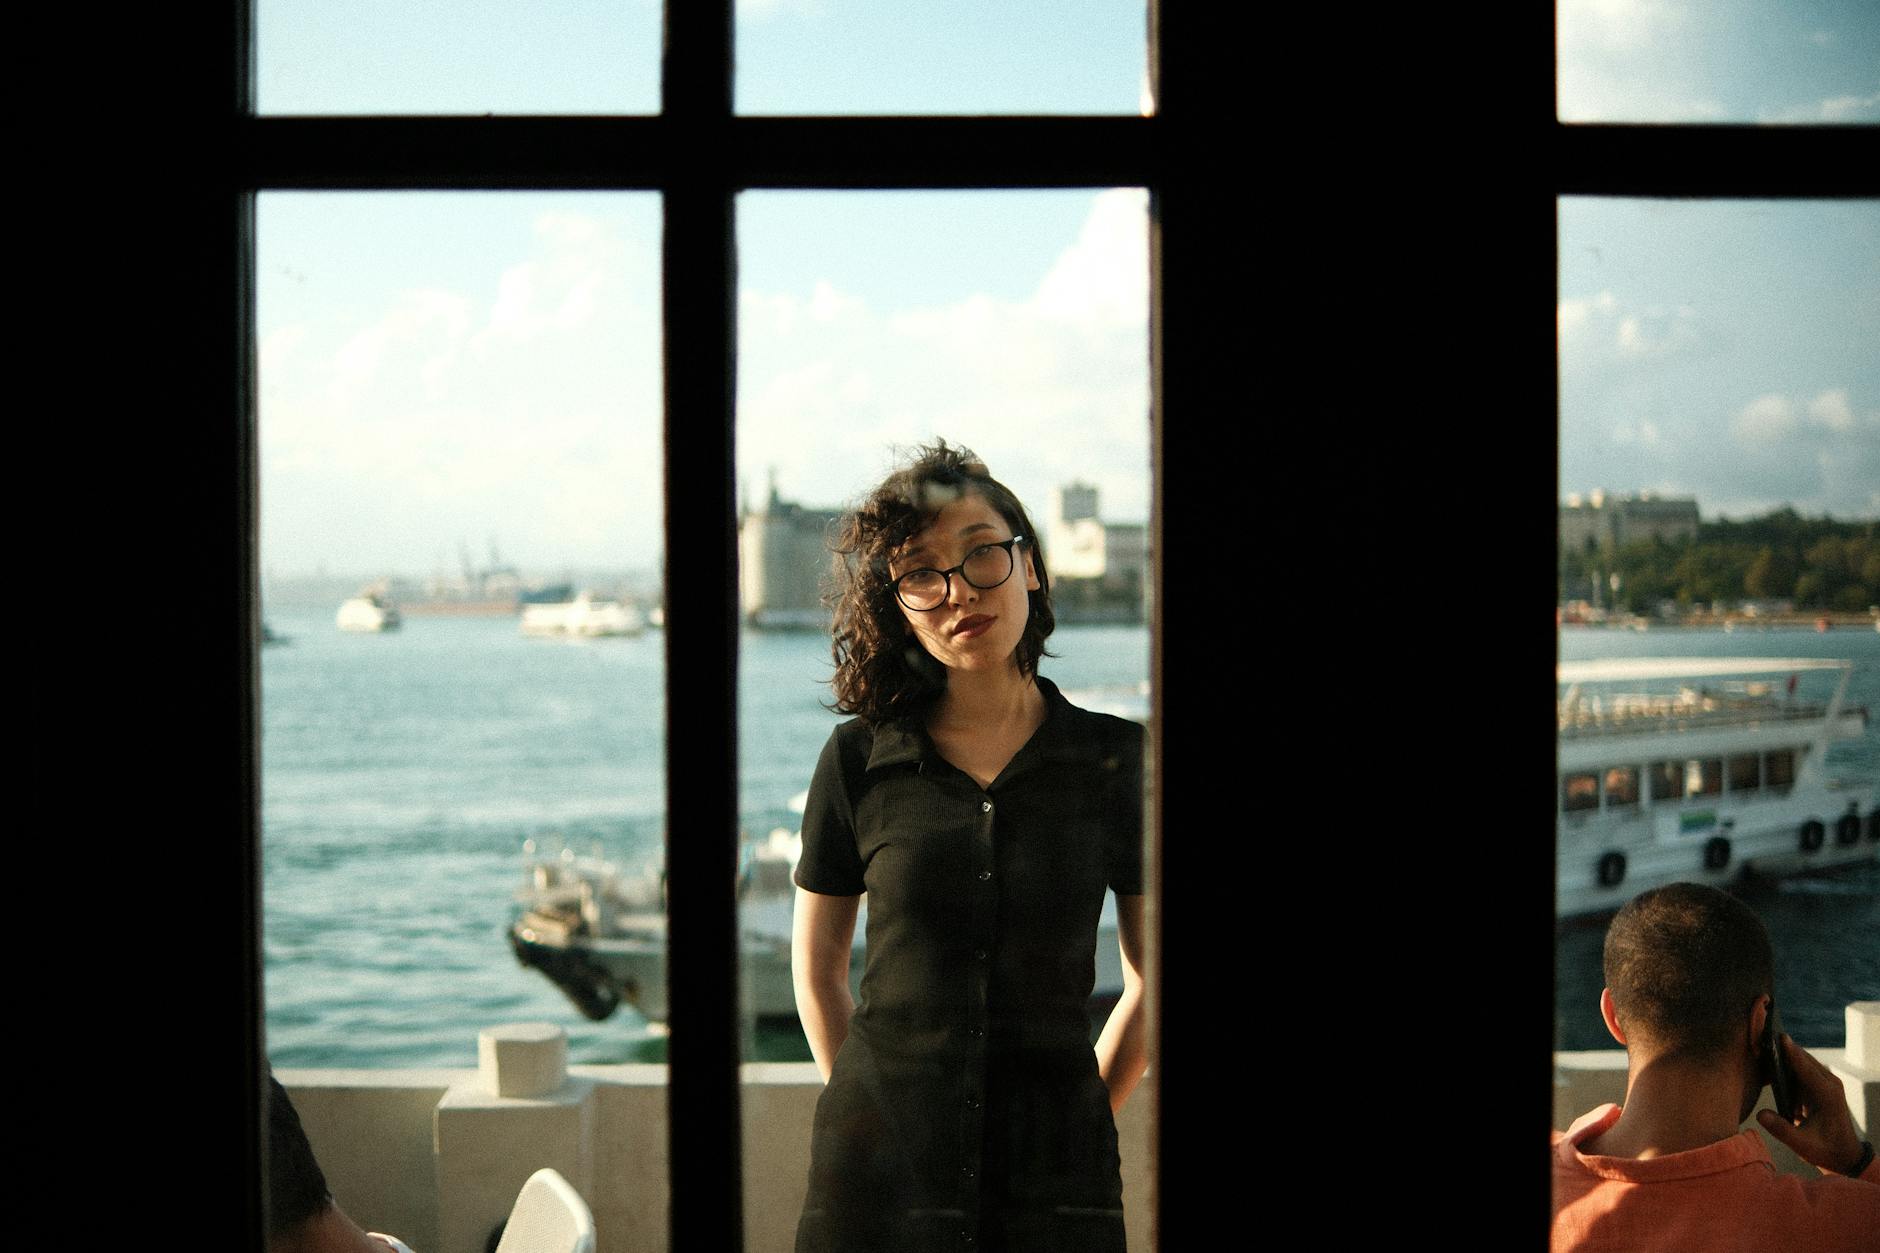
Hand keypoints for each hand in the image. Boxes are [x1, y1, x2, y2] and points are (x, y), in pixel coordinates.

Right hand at [1755, 1033, 1865, 1175]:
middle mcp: (1829, 1084)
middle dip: (1783, 1048)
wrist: (1844, 1155)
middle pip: (1803, 1058)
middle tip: (1761, 1038)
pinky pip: (1801, 1069)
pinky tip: (1769, 1064)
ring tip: (1761, 1047)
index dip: (1790, 1052)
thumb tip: (1760, 1114)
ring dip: (1784, 1054)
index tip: (1777, 1035)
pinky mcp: (1819, 1086)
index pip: (1805, 1068)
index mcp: (1827, 1095)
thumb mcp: (1802, 1145)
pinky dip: (1786, 1064)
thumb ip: (1781, 1129)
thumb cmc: (1825, 1150)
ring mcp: (1825, 1083)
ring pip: (1801, 1062)